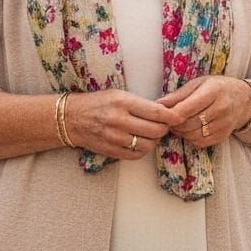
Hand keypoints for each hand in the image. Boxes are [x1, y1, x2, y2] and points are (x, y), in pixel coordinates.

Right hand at [62, 88, 180, 160]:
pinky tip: (140, 142)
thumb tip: (165, 112)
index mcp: (122, 102)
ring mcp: (114, 138)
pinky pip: (136, 155)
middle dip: (164, 128)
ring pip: (148, 144)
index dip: (172, 116)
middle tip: (164, 125)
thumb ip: (140, 103)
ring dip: (154, 140)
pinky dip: (143, 149)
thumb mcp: (118, 95)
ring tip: (151, 133)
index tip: (179, 117)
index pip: (156, 112)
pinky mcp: (111, 151)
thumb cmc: (97, 103)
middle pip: (155, 130)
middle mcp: (119, 120)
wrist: (71, 118)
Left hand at [158, 75, 250, 149]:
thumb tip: (158, 104)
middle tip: (170, 119)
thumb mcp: (198, 84)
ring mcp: (223, 124)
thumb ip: (178, 95)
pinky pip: (200, 142)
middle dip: (174, 124)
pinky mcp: (223, 136)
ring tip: (179, 124)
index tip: (164, 114)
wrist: (243, 100)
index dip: (171, 114)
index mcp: (213, 91)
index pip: (186, 109)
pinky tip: (190, 130)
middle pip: (188, 124)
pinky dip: (190, 138)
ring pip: (193, 135)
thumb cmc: (217, 88)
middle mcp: (221, 109)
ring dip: (181, 132)